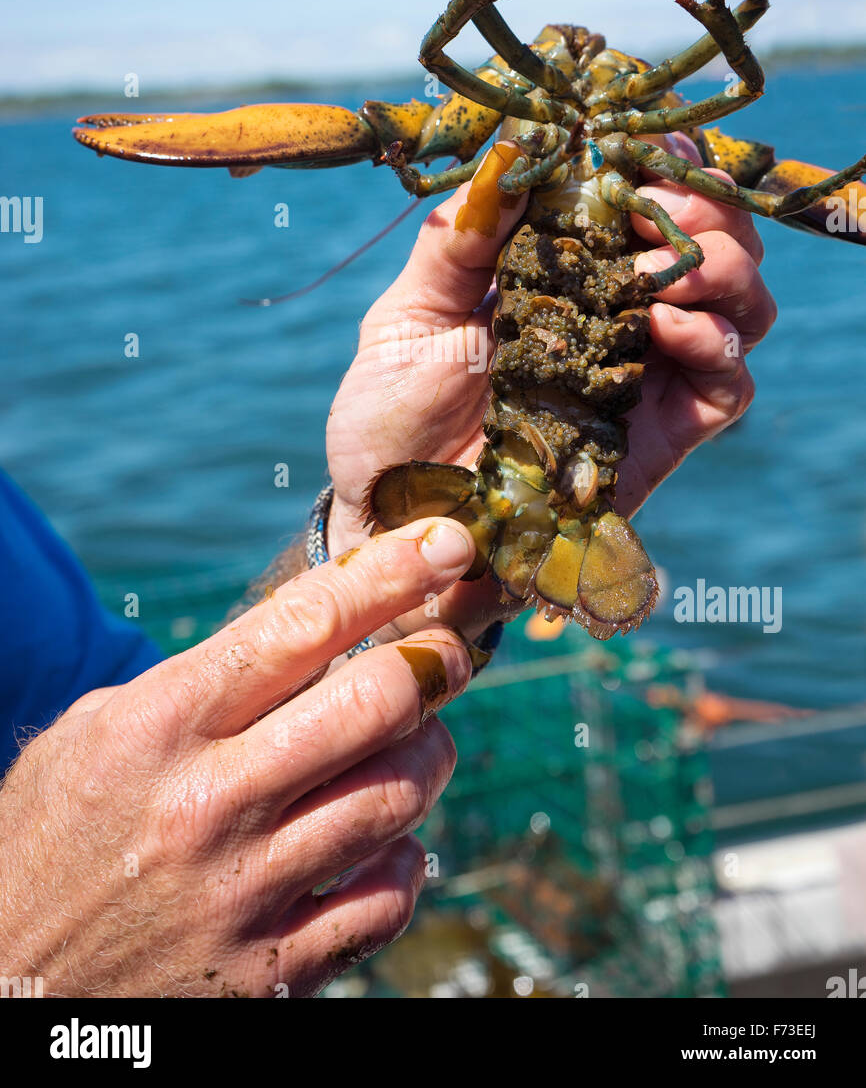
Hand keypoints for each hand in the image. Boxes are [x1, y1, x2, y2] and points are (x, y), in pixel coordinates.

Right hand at [0, 518, 476, 997]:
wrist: (5, 983)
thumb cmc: (48, 836)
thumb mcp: (95, 731)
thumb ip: (199, 682)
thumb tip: (312, 636)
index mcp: (160, 725)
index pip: (302, 626)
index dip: (389, 573)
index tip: (443, 543)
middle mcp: (207, 804)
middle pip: (374, 702)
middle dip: (434, 660)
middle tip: (447, 650)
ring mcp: (242, 894)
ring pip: (395, 796)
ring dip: (429, 754)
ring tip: (421, 740)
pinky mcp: (268, 973)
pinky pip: (385, 901)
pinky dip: (405, 860)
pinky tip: (389, 842)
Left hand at [326, 133, 775, 639]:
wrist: (394, 520)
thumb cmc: (392, 414)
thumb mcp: (409, 314)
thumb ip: (458, 240)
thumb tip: (511, 151)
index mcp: (566, 262)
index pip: (649, 190)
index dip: (662, 156)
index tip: (633, 145)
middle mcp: (620, 307)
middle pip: (717, 233)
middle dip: (702, 204)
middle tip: (651, 207)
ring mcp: (649, 370)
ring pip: (744, 299)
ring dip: (719, 264)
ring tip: (659, 268)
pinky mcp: (663, 432)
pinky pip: (730, 381)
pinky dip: (714, 341)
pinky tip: (661, 326)